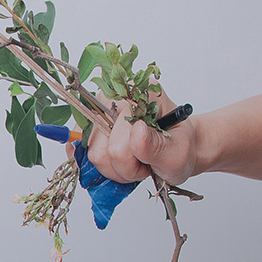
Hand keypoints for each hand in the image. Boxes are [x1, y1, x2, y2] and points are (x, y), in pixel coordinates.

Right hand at [84, 94, 199, 186]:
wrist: (177, 147)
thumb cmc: (179, 147)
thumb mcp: (178, 154)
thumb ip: (156, 147)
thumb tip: (136, 132)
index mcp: (142, 95)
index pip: (119, 142)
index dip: (133, 161)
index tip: (150, 160)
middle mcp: (117, 96)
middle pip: (100, 149)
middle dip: (122, 166)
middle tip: (142, 162)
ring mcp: (101, 108)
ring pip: (91, 154)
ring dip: (114, 166)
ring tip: (135, 160)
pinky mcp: (92, 122)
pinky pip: (82, 149)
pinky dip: (101, 163)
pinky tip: (117, 159)